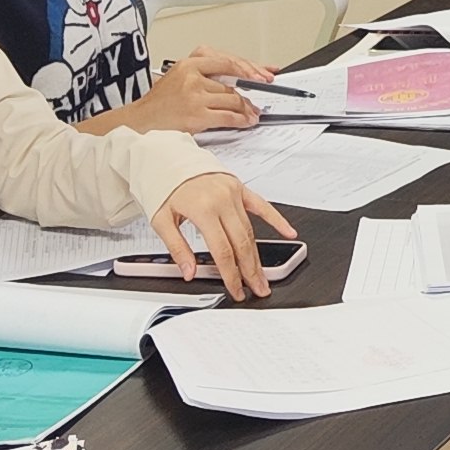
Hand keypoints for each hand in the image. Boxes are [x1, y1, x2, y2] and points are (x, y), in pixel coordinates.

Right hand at [123, 51, 261, 132]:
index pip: (226, 61)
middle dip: (250, 89)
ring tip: (252, 113)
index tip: (261, 72)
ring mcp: (195, 95)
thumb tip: (234, 83)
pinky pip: (227, 116)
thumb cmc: (159, 104)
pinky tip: (245, 121)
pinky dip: (240, 120)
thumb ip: (204, 76)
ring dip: (246, 108)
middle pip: (232, 81)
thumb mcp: (179, 78)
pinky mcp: (197, 114)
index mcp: (189, 63)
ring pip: (232, 99)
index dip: (248, 67)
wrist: (139, 123)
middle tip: (261, 93)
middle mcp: (192, 76)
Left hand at [155, 167, 298, 299]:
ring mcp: (233, 193)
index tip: (236, 290)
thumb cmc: (164, 187)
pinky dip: (276, 220)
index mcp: (203, 210)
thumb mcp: (161, 221)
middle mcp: (221, 200)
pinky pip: (262, 206)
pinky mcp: (239, 187)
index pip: (222, 251)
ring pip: (250, 230)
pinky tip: (288, 232)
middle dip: (250, 270)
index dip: (231, 274)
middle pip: (241, 243)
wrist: (168, 159)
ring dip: (257, 255)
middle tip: (258, 289)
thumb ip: (177, 248)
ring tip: (262, 275)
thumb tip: (189, 272)